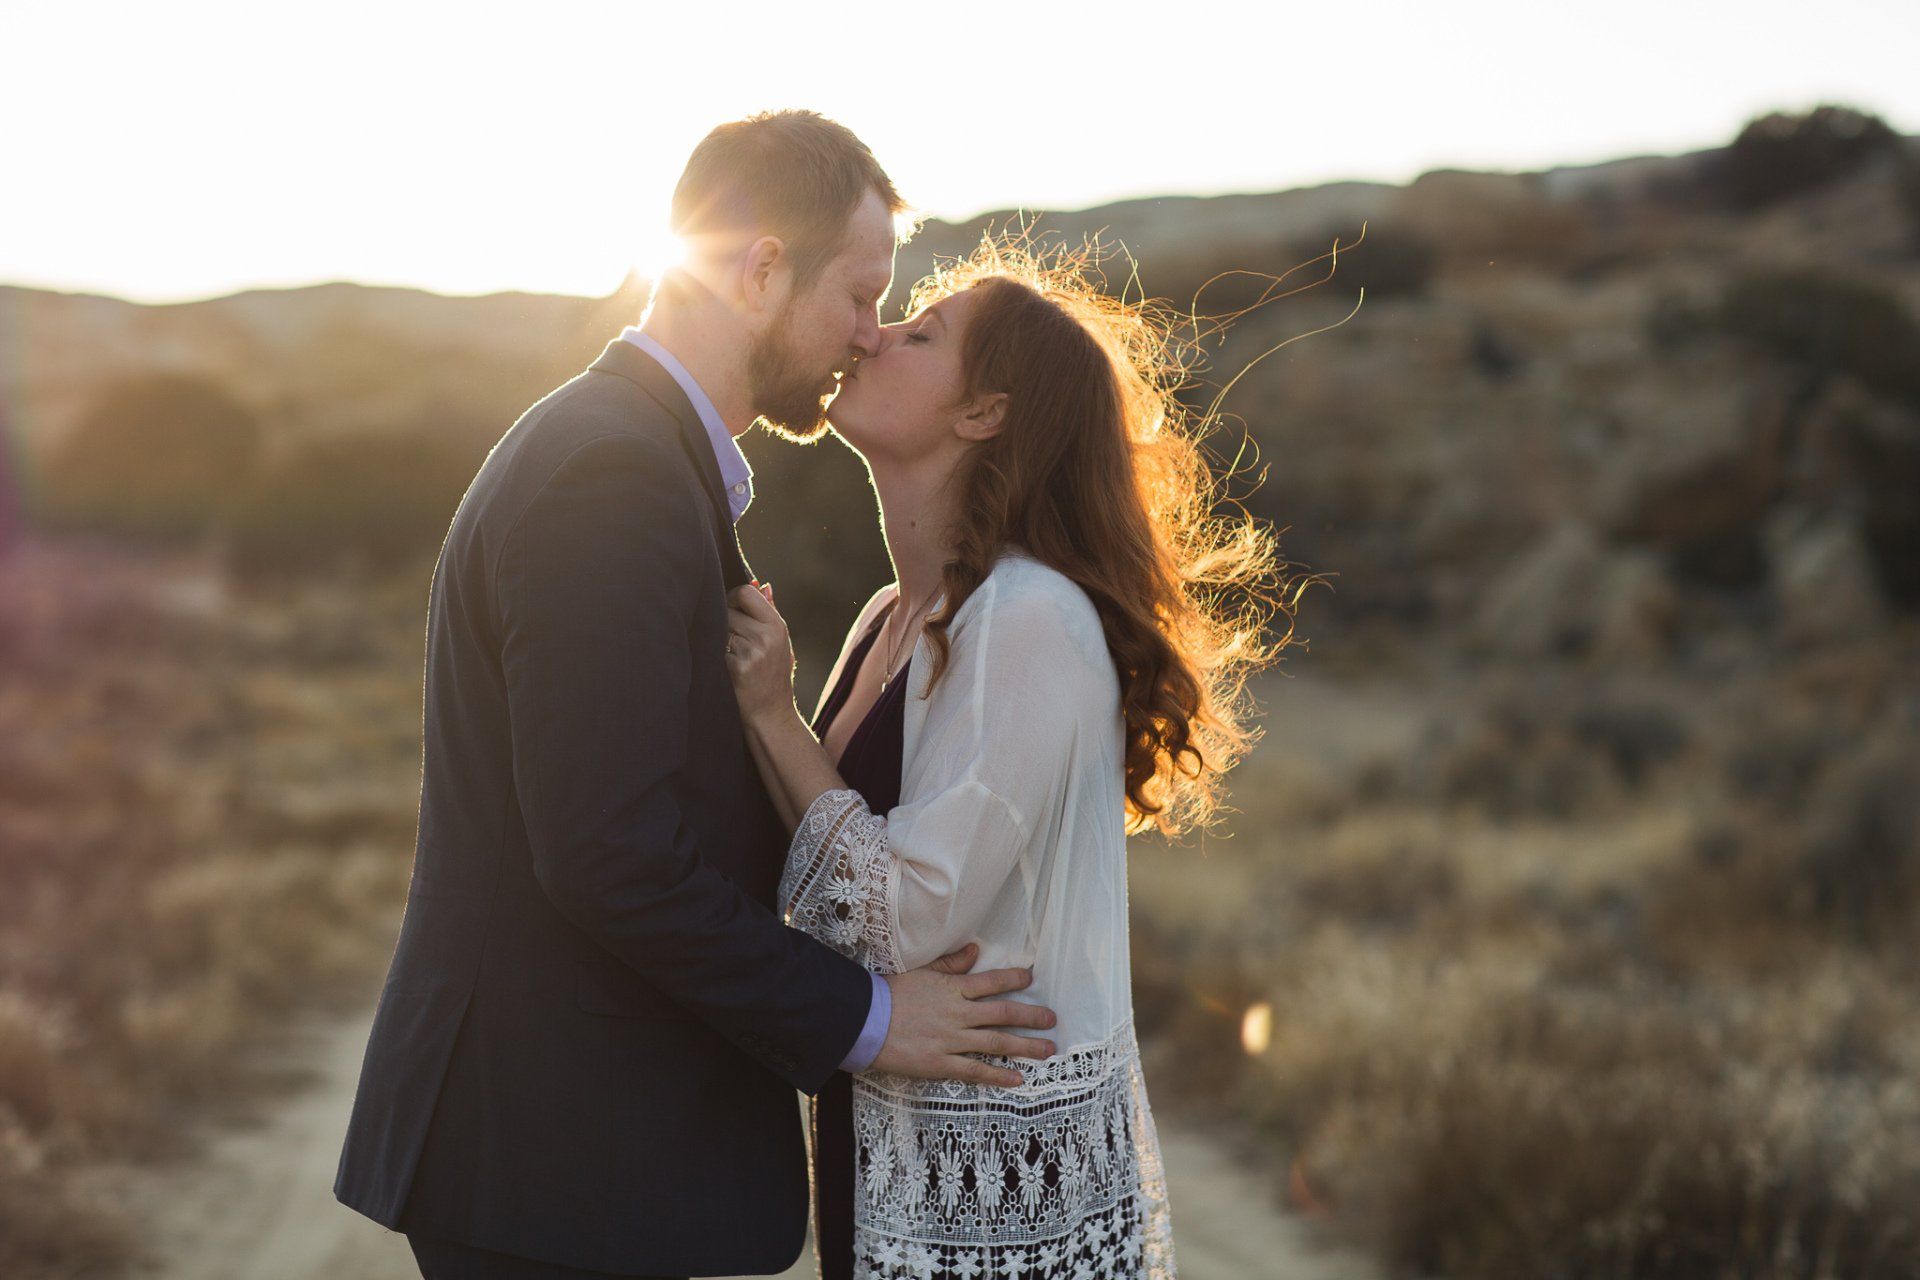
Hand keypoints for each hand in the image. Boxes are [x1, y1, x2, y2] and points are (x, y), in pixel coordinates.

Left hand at [725, 581, 795, 724]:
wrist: (771, 716)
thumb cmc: (774, 677)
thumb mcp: (780, 644)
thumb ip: (770, 612)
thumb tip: (761, 584)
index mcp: (777, 626)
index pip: (745, 592)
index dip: (733, 598)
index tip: (731, 609)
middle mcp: (765, 637)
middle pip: (726, 609)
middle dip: (723, 621)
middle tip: (731, 639)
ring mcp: (750, 653)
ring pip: (717, 629)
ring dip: (718, 640)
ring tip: (732, 656)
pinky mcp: (735, 668)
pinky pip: (714, 650)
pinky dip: (715, 657)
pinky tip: (726, 670)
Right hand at [872, 942, 1058, 1086]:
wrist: (864, 1022)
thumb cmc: (890, 994)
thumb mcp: (921, 972)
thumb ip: (951, 964)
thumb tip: (975, 950)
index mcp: (953, 989)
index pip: (991, 982)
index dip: (1014, 979)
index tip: (1031, 978)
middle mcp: (958, 1014)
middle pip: (1002, 1014)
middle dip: (1031, 1016)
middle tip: (1052, 1019)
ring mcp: (951, 1040)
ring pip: (996, 1043)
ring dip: (1025, 1046)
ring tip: (1048, 1050)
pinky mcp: (941, 1064)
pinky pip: (975, 1071)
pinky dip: (998, 1075)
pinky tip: (1017, 1078)